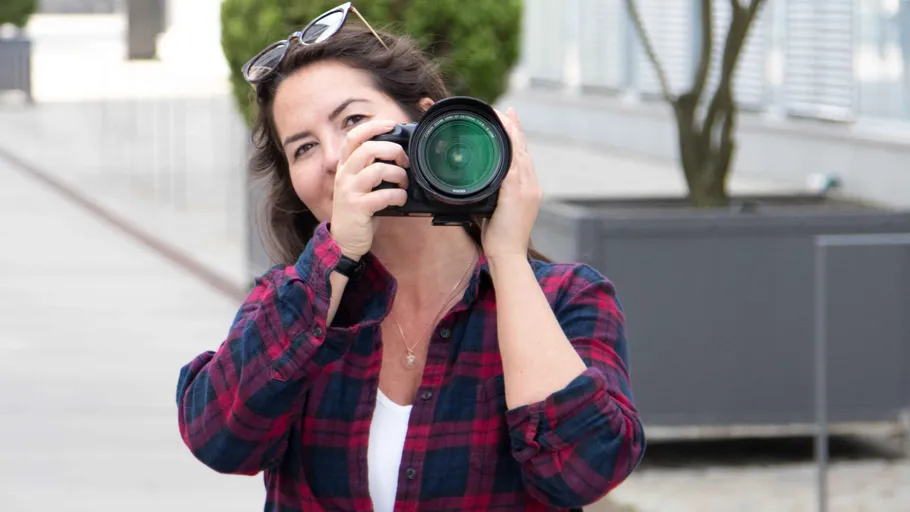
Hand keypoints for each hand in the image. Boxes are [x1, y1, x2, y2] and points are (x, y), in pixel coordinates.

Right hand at [330, 119, 409, 259]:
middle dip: (393, 150)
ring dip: (398, 175)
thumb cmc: (359, 211)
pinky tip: (400, 199)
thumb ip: (371, 168)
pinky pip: (384, 195)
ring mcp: (349, 191)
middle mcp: (344, 175)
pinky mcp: (358, 207)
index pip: (353, 136)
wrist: (344, 240)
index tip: (391, 124)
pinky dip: (398, 196)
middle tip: (405, 162)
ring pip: (378, 169)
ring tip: (403, 184)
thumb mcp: (360, 185)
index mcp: (345, 167)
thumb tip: (398, 153)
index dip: (373, 126)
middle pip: (368, 148)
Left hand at [481, 108, 542, 262]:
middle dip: (516, 129)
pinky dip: (510, 149)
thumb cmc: (500, 238)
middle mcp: (532, 187)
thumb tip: (479, 186)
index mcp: (529, 190)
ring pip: (520, 154)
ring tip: (504, 116)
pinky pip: (514, 166)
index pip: (524, 158)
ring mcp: (527, 190)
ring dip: (512, 133)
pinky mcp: (518, 195)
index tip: (511, 121)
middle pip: (524, 151)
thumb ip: (492, 195)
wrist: (509, 255)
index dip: (518, 138)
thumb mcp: (497, 211)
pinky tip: (505, 137)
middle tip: (507, 111)